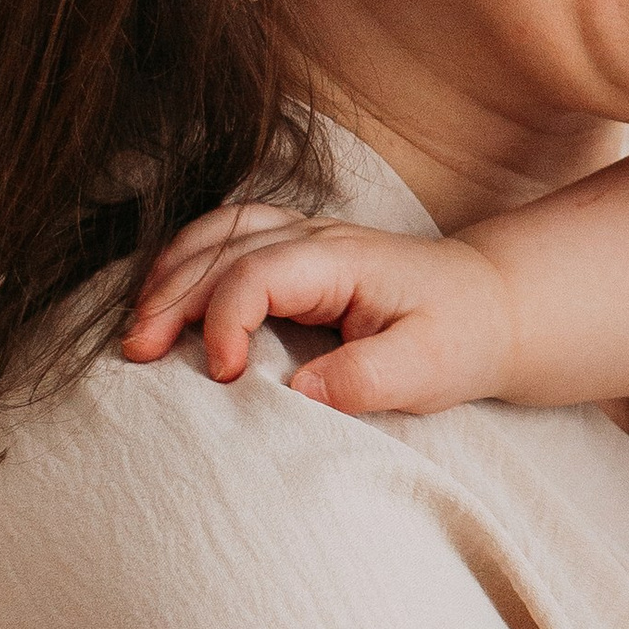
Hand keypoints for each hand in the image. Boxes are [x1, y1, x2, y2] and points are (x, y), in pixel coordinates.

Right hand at [123, 202, 517, 413]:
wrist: (492, 307)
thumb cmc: (461, 336)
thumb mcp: (428, 367)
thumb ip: (366, 378)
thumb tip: (299, 394)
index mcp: (344, 259)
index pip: (260, 273)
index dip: (227, 319)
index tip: (223, 376)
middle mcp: (316, 238)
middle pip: (222, 248)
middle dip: (172, 298)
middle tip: (137, 355)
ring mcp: (303, 238)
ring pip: (216, 234)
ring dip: (169, 276)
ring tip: (136, 330)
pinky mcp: (295, 253)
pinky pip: (226, 240)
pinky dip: (186, 264)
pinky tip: (163, 300)